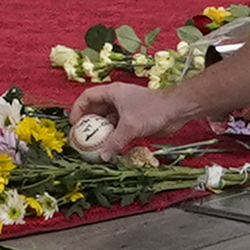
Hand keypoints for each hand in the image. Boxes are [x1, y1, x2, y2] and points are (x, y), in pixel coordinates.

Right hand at [68, 81, 185, 154]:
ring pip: (108, 121)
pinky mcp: (134, 120)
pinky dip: (113, 138)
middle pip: (96, 110)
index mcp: (112, 92)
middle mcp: (117, 100)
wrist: (176, 110)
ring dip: (101, 133)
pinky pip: (118, 129)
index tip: (74, 124)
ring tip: (93, 146)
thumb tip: (103, 156)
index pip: (88, 97)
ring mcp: (125, 110)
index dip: (78, 109)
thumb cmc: (152, 110)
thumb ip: (115, 141)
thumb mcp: (130, 126)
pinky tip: (110, 148)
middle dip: (88, 123)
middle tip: (81, 138)